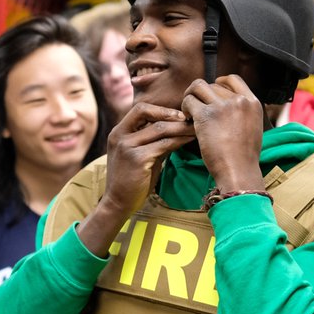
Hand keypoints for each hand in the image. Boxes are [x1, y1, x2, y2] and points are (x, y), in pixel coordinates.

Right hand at [77, 102, 193, 255]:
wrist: (118, 204)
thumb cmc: (131, 180)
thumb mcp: (140, 155)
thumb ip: (153, 141)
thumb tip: (177, 128)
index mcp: (118, 132)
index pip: (140, 109)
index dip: (161, 109)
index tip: (178, 115)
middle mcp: (119, 136)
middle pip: (149, 113)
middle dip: (172, 114)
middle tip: (191, 118)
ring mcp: (127, 147)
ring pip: (159, 129)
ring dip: (180, 127)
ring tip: (195, 129)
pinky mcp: (137, 159)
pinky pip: (163, 144)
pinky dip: (179, 141)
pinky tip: (188, 141)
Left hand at [181, 75, 265, 192]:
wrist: (239, 171)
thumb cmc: (244, 157)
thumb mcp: (253, 127)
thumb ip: (243, 112)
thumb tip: (227, 104)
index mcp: (252, 102)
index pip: (233, 79)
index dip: (219, 83)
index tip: (211, 94)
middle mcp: (239, 101)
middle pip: (213, 84)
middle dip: (202, 96)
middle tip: (197, 109)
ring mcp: (222, 107)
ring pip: (198, 87)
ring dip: (190, 96)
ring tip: (190, 111)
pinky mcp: (206, 115)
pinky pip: (189, 101)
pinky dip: (185, 108)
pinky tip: (187, 120)